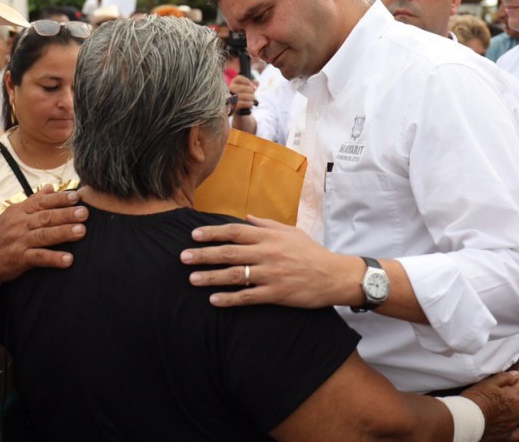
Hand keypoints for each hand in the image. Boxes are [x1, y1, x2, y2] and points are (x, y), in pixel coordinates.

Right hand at [0, 185, 86, 284]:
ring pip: (44, 235)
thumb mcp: (13, 214)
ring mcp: (19, 241)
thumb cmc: (0, 235)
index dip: (60, 199)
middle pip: (46, 217)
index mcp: (19, 211)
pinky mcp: (19, 259)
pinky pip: (39, 258)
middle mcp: (19, 224)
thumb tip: (51, 187)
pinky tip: (68, 259)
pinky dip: (54, 258)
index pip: (42, 202)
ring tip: (82, 231)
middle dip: (66, 214)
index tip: (77, 197)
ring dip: (64, 233)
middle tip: (85, 213)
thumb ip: (33, 201)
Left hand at [181, 215, 359, 307]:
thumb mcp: (290, 232)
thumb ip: (266, 224)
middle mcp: (267, 253)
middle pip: (229, 252)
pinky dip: (230, 298)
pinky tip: (214, 300)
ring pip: (235, 274)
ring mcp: (271, 274)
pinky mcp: (276, 293)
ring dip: (211, 277)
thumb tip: (246, 218)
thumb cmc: (311, 252)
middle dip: (204, 254)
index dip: (212, 233)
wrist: (334, 275)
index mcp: (268, 237)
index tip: (194, 235)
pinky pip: (248, 296)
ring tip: (192, 279)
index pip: (234, 232)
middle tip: (183, 257)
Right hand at [229, 74, 257, 112]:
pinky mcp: (231, 105)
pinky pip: (240, 104)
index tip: (253, 85)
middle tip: (253, 94)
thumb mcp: (248, 89)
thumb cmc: (244, 97)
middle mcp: (230, 89)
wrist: (239, 108)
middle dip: (251, 91)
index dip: (247, 81)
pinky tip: (251, 103)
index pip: (239, 78)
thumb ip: (253, 85)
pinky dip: (247, 103)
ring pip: (241, 96)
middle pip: (242, 88)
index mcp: (234, 83)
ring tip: (253, 99)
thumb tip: (256, 82)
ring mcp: (230, 97)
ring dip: (250, 97)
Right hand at [462, 369, 518, 441]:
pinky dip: (517, 428)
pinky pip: (517, 432)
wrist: (469, 418)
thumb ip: (504, 378)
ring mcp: (513, 423)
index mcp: (513, 397)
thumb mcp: (488, 383)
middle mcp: (517, 410)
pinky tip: (515, 425)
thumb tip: (516, 374)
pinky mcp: (507, 434)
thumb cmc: (476, 398)